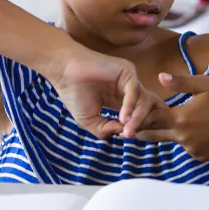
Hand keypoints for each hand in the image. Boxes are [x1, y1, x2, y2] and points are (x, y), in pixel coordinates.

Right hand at [48, 50, 164, 139]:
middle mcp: (128, 90)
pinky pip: (135, 91)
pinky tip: (122, 118)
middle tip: (130, 136)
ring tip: (127, 131)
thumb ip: (105, 130)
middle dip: (141, 124)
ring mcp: (129, 80)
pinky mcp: (127, 71)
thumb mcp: (89, 120)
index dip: (136, 127)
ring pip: (143, 101)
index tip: (126, 138)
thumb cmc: (73, 94)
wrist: (63, 72)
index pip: (138, 115)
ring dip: (137, 118)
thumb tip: (123, 133)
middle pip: (145, 108)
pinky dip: (130, 106)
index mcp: (121, 101)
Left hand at [134, 73, 208, 161]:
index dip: (142, 118)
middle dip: (145, 133)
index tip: (129, 119)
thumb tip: (159, 77)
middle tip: (131, 134)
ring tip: (174, 127)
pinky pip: (191, 149)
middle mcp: (184, 137)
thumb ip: (179, 83)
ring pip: (176, 142)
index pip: (154, 120)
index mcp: (180, 119)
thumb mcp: (202, 84)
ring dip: (173, 135)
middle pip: (157, 136)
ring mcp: (194, 149)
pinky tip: (199, 132)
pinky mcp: (204, 156)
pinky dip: (190, 142)